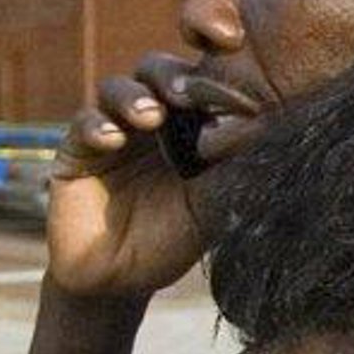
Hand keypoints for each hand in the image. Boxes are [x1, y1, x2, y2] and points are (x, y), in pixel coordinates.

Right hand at [47, 57, 262, 297]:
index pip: (202, 84)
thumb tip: (277, 136)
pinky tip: (113, 139)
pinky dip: (97, 126)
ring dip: (134, 97)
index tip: (231, 77)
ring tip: (151, 117)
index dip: (212, 74)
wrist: (122, 279)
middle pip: (159, 73)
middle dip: (172, 78)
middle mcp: (153, 121)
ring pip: (118, 90)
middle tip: (186, 96)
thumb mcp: (213, 206)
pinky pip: (83, 124)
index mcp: (192, 127)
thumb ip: (235, 171)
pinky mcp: (77, 151)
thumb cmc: (175, 239)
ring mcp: (114, 132)